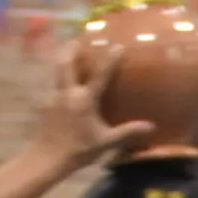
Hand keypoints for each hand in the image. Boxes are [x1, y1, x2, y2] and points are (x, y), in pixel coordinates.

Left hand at [28, 50, 156, 170]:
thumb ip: (127, 131)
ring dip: (63, 60)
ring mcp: (54, 97)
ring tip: (68, 53)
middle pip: (65, 63)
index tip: (117, 46)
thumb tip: (151, 126)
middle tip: (76, 39)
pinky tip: (65, 83)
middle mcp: (67, 93)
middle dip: (70, 49)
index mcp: (84, 100)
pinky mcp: (46, 105)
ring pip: (57, 72)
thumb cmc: (79, 150)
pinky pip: (55, 85)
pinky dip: (61, 78)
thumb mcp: (106, 142)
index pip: (99, 75)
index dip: (109, 60)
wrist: (47, 158)